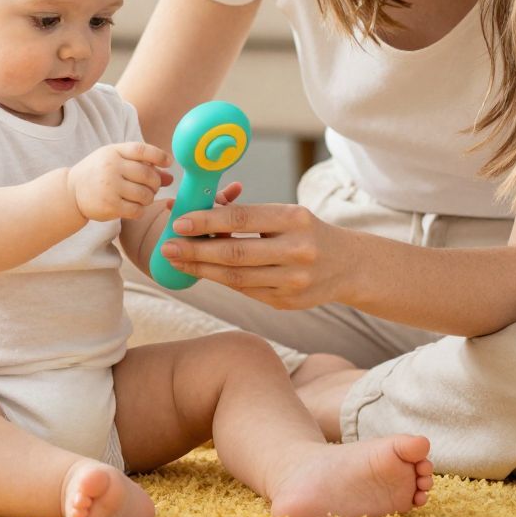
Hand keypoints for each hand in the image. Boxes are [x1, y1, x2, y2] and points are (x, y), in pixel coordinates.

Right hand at [68, 142, 174, 221]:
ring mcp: (110, 187)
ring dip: (149, 198)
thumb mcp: (117, 162)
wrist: (72, 191)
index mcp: (114, 152)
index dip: (159, 156)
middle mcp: (111, 167)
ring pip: (145, 195)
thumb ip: (142, 166)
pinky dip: (140, 210)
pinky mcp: (109, 205)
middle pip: (148, 175)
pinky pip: (137, 210)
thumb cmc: (100, 173)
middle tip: (152, 187)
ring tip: (142, 198)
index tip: (168, 162)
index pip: (142, 150)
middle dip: (155, 183)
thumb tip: (170, 178)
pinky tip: (133, 207)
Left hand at [159, 201, 345, 309]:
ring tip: (177, 260)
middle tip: (167, 246)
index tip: (179, 222)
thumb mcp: (287, 216)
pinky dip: (221, 281)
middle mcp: (297, 251)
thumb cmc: (306, 232)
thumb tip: (199, 213)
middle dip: (195, 250)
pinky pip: (245, 291)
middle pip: (235, 253)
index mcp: (295, 219)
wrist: (348, 266)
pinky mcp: (288, 303)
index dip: (207, 221)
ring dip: (201, 269)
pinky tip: (203, 272)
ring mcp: (293, 281)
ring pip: (236, 277)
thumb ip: (248, 216)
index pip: (242, 218)